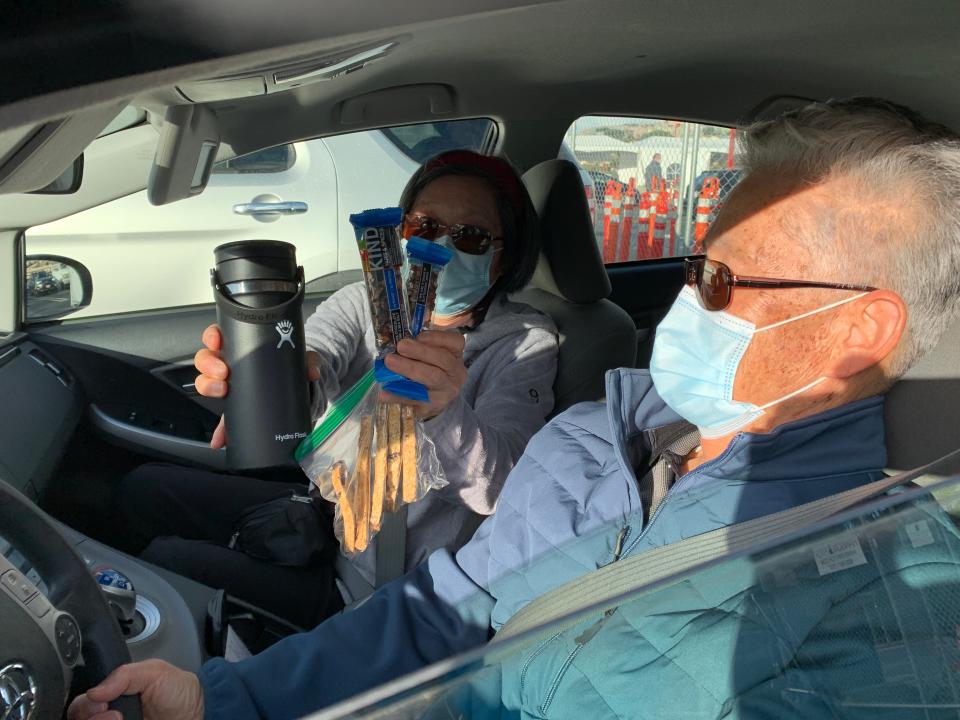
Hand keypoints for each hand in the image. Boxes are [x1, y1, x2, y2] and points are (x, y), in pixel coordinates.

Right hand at [67, 660, 202, 719]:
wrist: (198, 714)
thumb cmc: (179, 692)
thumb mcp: (155, 671)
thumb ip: (124, 675)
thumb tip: (95, 691)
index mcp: (113, 694)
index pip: (83, 701)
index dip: (86, 704)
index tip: (99, 702)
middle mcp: (109, 714)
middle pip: (79, 718)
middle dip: (88, 715)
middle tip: (111, 713)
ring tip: (119, 719)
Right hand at [194, 324, 321, 447]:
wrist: (301, 393)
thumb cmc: (294, 369)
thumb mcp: (303, 361)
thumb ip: (310, 362)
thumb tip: (312, 372)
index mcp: (243, 349)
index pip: (220, 336)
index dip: (212, 336)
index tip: (217, 341)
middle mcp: (232, 366)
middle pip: (207, 360)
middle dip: (209, 364)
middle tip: (223, 371)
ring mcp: (232, 388)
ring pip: (208, 383)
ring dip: (209, 387)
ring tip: (222, 392)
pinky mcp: (237, 410)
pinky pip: (222, 420)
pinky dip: (219, 431)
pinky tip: (220, 437)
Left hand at [382, 330, 466, 419]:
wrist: (433, 400)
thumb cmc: (429, 370)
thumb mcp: (431, 356)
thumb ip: (419, 346)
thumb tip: (397, 341)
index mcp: (455, 355)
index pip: (455, 342)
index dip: (438, 337)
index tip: (419, 335)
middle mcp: (456, 373)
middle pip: (442, 359)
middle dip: (420, 351)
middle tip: (400, 346)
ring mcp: (446, 391)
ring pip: (432, 377)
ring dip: (409, 368)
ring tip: (390, 362)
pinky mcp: (433, 406)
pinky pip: (415, 399)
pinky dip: (398, 395)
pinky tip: (384, 392)